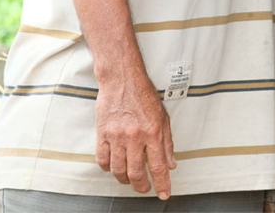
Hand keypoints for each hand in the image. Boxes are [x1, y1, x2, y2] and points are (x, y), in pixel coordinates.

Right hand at [95, 75, 175, 198]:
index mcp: (153, 132)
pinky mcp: (102, 134)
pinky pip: (103, 159)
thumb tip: (171, 164)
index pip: (158, 166)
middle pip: (136, 172)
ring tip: (130, 180)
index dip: (162, 183)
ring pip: (118, 170)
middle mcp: (135, 136)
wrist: (122, 80)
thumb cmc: (144, 95)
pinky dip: (108, 168)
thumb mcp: (163, 117)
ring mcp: (117, 136)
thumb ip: (167, 143)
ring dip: (124, 180)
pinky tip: (114, 168)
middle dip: (141, 186)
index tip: (164, 194)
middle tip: (144, 189)